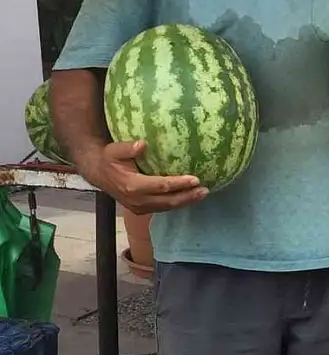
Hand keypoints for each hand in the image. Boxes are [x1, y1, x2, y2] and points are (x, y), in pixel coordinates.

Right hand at [78, 140, 207, 214]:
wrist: (98, 174)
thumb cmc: (109, 159)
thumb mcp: (114, 150)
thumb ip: (128, 148)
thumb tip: (143, 144)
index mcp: (132, 186)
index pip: (161, 186)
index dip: (179, 183)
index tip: (196, 179)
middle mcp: (137, 200)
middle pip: (168, 201)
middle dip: (188, 197)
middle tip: (205, 190)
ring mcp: (139, 207)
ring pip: (167, 207)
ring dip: (186, 201)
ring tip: (202, 194)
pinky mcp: (142, 210)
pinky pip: (163, 208)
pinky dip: (177, 203)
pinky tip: (189, 197)